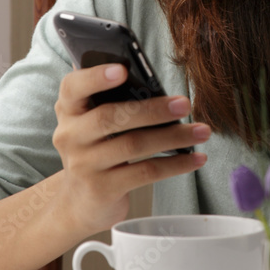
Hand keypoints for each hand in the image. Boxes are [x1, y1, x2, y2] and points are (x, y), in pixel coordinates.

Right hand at [53, 63, 208, 238]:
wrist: (81, 201)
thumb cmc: (97, 147)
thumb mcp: (93, 121)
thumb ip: (110, 98)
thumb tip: (146, 75)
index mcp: (69, 109)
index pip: (73, 87)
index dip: (96, 77)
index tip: (123, 69)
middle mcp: (70, 136)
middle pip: (111, 117)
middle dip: (152, 109)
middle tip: (184, 104)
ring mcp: (84, 165)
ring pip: (134, 145)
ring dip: (173, 137)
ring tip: (201, 130)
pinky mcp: (103, 189)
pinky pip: (145, 172)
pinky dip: (175, 164)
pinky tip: (195, 158)